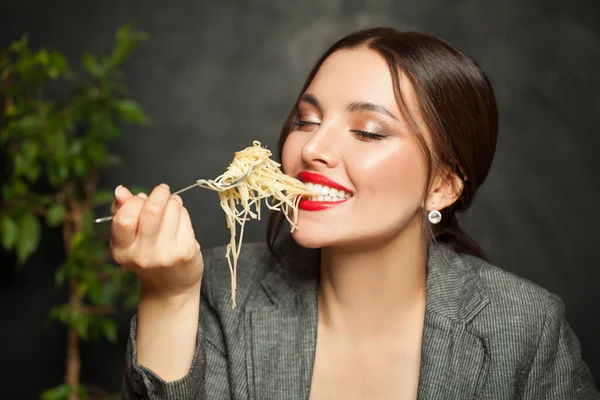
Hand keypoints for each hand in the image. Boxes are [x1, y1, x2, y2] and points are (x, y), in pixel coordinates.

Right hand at [109, 184, 203, 301]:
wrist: (171, 286)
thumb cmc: (150, 255)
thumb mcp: (130, 239)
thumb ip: (123, 212)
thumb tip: (121, 190)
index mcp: (122, 250)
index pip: (124, 218)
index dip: (134, 201)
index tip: (141, 197)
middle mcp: (142, 254)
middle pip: (152, 210)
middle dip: (159, 193)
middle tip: (162, 191)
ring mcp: (166, 254)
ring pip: (171, 209)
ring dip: (172, 202)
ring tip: (171, 208)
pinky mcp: (185, 251)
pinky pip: (184, 217)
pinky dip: (182, 212)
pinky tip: (179, 221)